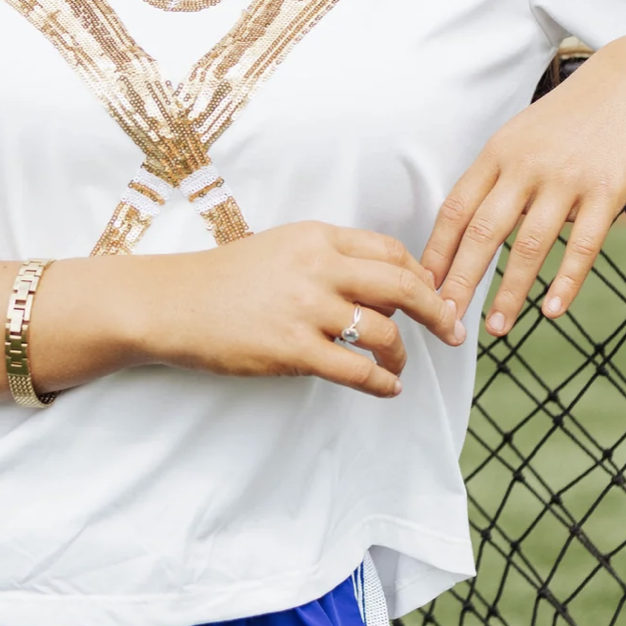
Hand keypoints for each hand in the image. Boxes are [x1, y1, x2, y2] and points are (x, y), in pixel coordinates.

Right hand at [109, 220, 463, 398]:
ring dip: (402, 354)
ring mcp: (306, 309)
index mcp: (317, 237)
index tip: (433, 294)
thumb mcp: (280, 249)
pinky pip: (357, 370)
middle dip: (438, 311)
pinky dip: (381, 383)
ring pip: (384, 332)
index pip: (390, 251)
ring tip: (399, 367)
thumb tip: (380, 287)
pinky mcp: (293, 350)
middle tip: (453, 331)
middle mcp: (318, 267)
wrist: (172, 302)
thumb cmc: (224, 278)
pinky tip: (386, 388)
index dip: (420, 275)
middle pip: (403, 286)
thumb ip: (327, 260)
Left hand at [421, 31, 625, 337]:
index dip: (437, 251)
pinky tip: (553, 311)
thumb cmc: (570, 119)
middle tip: (444, 320)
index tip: (422, 286)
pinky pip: (583, 244)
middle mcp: (526, 167)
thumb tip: (463, 231)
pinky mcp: (608, 190)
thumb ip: (495, 179)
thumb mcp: (520, 136)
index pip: (455, 209)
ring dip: (510, 292)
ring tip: (496, 328)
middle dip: (460, 280)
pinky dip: (566, 281)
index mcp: (497, 154)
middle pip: (483, 232)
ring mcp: (567, 179)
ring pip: (529, 245)